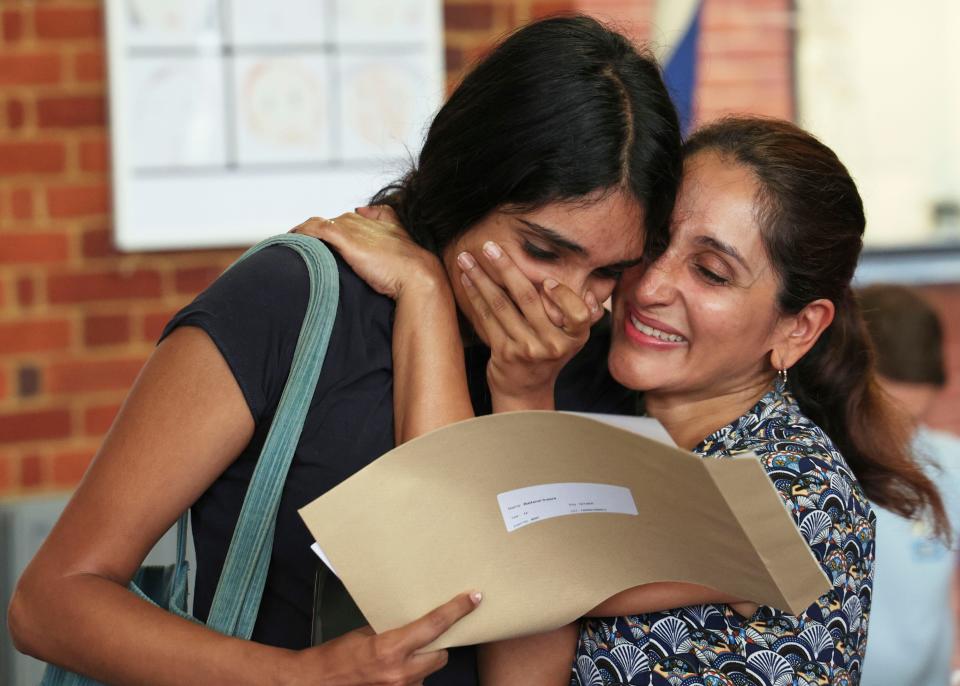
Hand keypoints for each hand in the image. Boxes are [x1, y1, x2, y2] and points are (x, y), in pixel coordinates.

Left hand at [291, 207, 445, 299]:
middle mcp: (360, 219)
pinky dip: (302, 233)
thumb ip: (384, 221)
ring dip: (304, 235)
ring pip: (318, 225)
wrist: (417, 275)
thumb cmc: (409, 267)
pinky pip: (315, 229)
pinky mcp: (344, 237)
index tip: (318, 244)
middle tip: (301, 250)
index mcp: (374, 220)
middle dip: (315, 235)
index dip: (330, 231)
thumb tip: (361, 209)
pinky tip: (293, 242)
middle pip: (329, 222)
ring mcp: (351, 227)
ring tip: (292, 248)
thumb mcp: (399, 240)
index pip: (343, 220)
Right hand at [293, 591, 481, 685]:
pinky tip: (393, 670)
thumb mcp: (366, 633)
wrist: (317, 683)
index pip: (434, 626)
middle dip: (438, 644)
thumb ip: (394, 628)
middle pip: (441, 654)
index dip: (456, 610)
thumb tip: (415, 618)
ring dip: (423, 662)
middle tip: (427, 634)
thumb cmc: (337, 656)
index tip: (473, 598)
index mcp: (390, 648)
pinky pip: (417, 683)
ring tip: (400, 656)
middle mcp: (401, 672)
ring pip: (429, 671)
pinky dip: (412, 675)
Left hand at [456, 241, 602, 410]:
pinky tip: (466, 279)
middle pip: (528, 299)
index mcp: (575, 337)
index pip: (578, 314)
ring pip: (501, 305)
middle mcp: (552, 345)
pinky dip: (475, 296)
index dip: (564, 296)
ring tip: (466, 258)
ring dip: (481, 279)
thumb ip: (582, 314)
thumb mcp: (572, 338)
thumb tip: (594, 291)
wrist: (526, 389)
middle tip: (490, 246)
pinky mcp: (504, 353)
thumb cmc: (550, 353)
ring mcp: (527, 350)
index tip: (548, 281)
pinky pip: (488, 318)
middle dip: (506, 268)